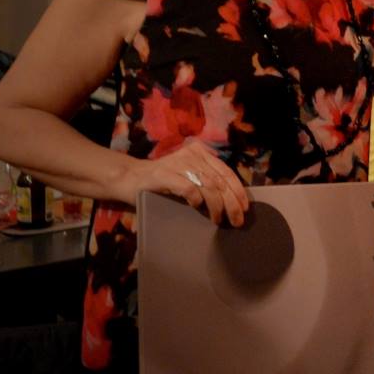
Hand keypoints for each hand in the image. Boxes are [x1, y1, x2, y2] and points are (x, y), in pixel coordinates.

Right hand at [122, 140, 249, 225]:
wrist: (129, 179)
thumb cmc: (162, 182)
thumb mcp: (188, 176)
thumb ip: (207, 181)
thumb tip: (233, 201)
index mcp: (200, 153)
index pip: (226, 171)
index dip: (238, 190)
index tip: (245, 207)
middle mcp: (192, 155)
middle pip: (219, 181)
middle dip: (231, 203)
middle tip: (236, 221)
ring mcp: (178, 163)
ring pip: (208, 186)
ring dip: (217, 206)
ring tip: (218, 220)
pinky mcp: (164, 175)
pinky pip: (189, 189)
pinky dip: (196, 200)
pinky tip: (197, 208)